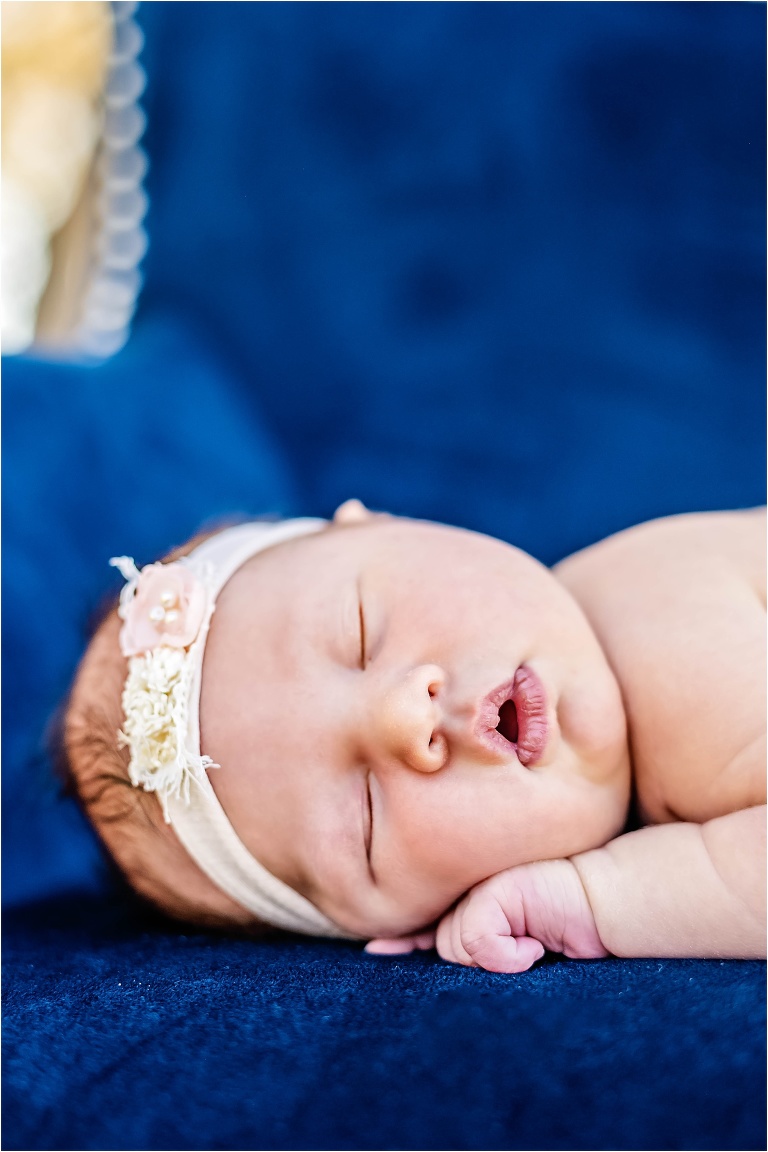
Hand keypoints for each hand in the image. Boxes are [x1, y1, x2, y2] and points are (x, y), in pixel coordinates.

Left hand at [435, 859, 608, 972]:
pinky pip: (477, 938)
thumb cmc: (566, 930)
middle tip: (523, 953)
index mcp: (471, 900)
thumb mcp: (516, 949)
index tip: (401, 956)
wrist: (605, 906)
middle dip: (480, 963)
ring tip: (534, 945)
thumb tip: (428, 959)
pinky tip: (537, 946)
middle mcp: (470, 890)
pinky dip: (508, 956)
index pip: (431, 931)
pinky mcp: (496, 890)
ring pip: (456, 945)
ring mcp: (481, 886)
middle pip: (445, 945)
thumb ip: (478, 947)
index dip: (425, 947)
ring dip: (497, 960)